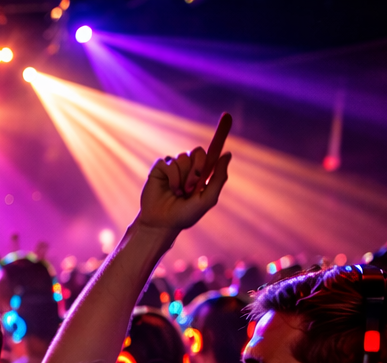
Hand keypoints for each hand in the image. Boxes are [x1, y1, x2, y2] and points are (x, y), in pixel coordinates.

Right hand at [133, 114, 232, 235]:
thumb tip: (227, 154)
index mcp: (202, 173)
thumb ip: (218, 178)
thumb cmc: (185, 215)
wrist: (161, 223)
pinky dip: (172, 177)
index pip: (212, 150)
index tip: (227, 115)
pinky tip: (169, 189)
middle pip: (198, 152)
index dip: (221, 133)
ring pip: (183, 159)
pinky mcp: (160, 169)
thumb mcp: (207, 199)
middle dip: (197, 169)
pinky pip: (169, 163)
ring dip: (183, 178)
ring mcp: (173, 167)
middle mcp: (189, 167)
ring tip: (179, 193)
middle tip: (192, 188)